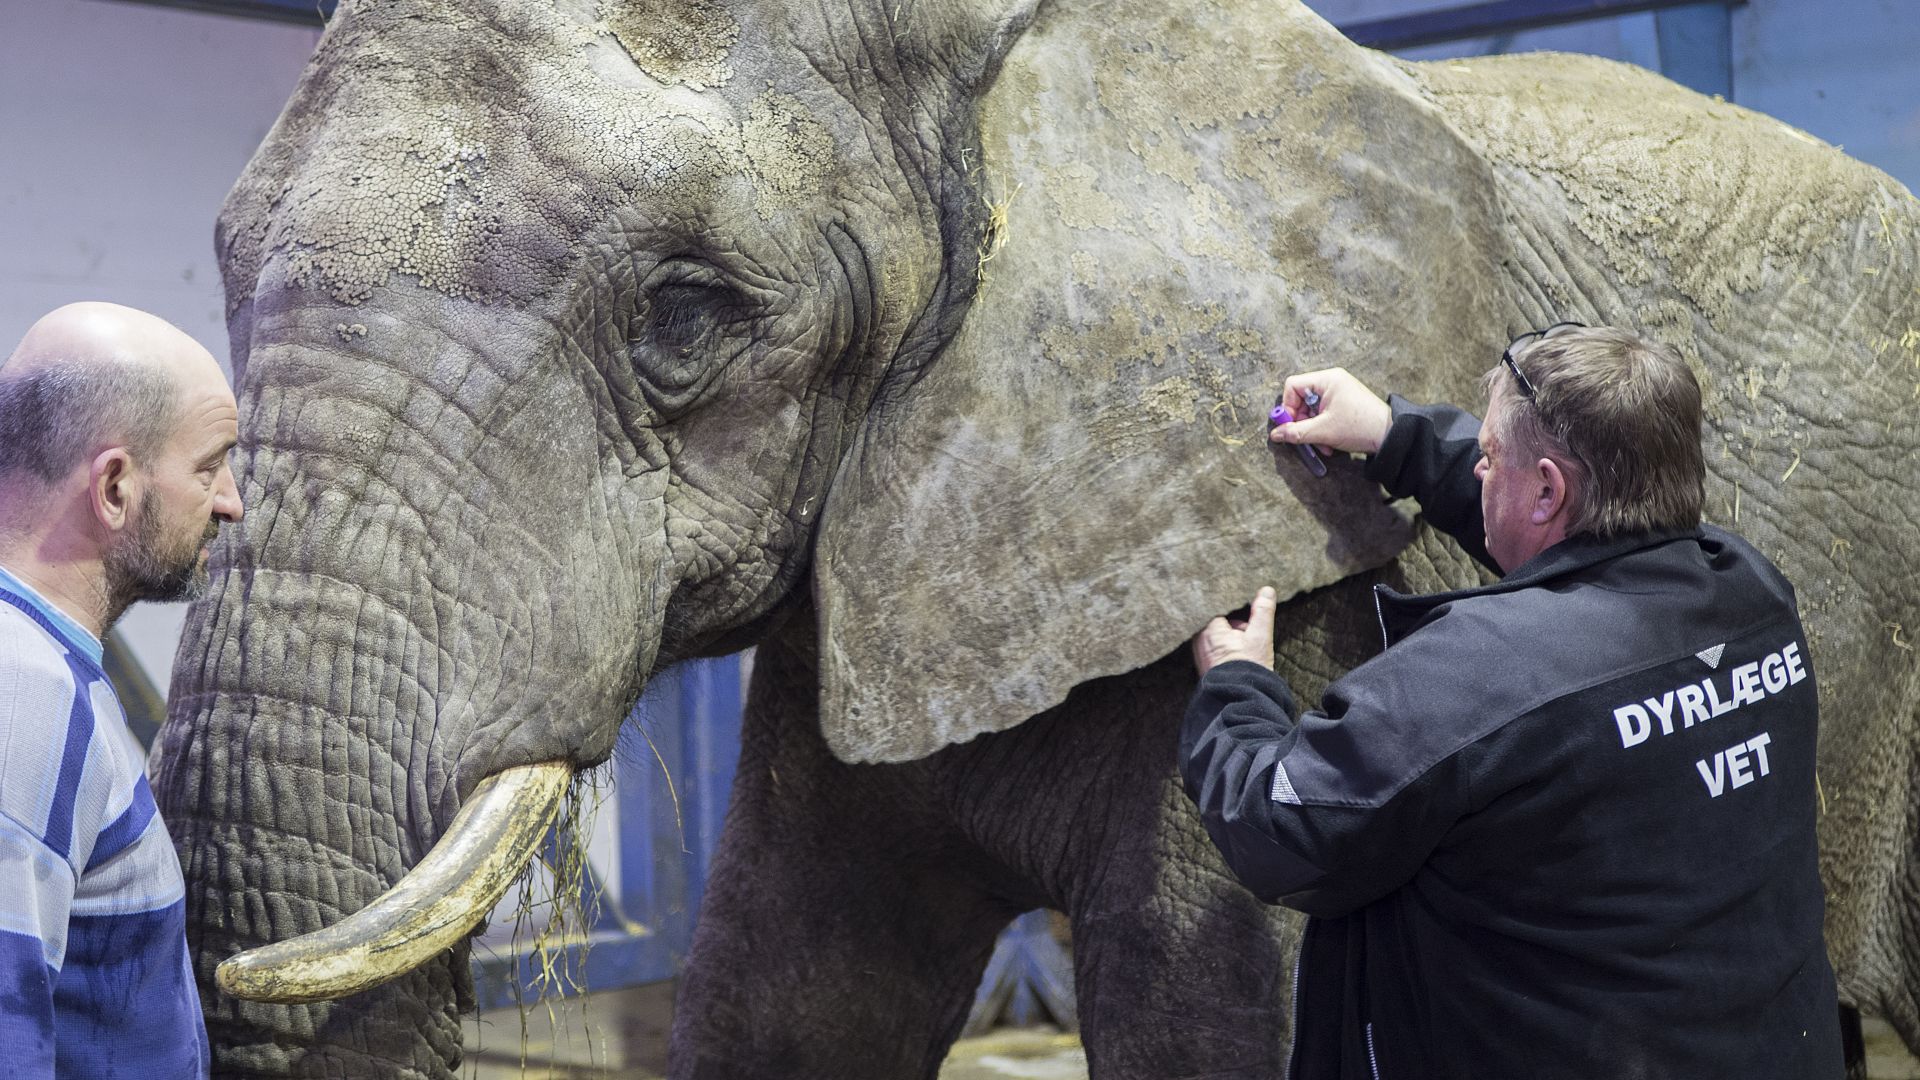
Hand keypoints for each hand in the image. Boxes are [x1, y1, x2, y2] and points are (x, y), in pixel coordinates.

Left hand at [1192, 587, 1276, 675]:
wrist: (1242, 700)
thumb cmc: (1249, 668)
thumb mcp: (1260, 637)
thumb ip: (1262, 612)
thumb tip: (1267, 591)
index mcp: (1207, 630)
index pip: (1215, 606)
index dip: (1229, 603)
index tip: (1240, 599)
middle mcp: (1198, 640)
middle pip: (1215, 620)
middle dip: (1231, 620)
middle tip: (1246, 626)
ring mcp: (1200, 654)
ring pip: (1215, 634)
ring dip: (1229, 634)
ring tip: (1245, 641)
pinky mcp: (1205, 665)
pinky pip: (1214, 647)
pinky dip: (1225, 645)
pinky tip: (1239, 651)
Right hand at [1269, 368, 1392, 455]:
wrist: (1390, 436)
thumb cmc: (1361, 427)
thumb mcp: (1323, 431)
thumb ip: (1296, 432)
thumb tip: (1276, 434)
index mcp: (1327, 379)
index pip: (1293, 386)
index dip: (1288, 406)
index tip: (1290, 425)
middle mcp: (1332, 381)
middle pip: (1301, 399)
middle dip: (1301, 422)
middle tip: (1305, 437)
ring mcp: (1338, 392)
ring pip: (1311, 410)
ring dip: (1312, 430)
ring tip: (1322, 444)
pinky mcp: (1343, 404)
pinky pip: (1323, 414)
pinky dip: (1322, 429)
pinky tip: (1329, 443)